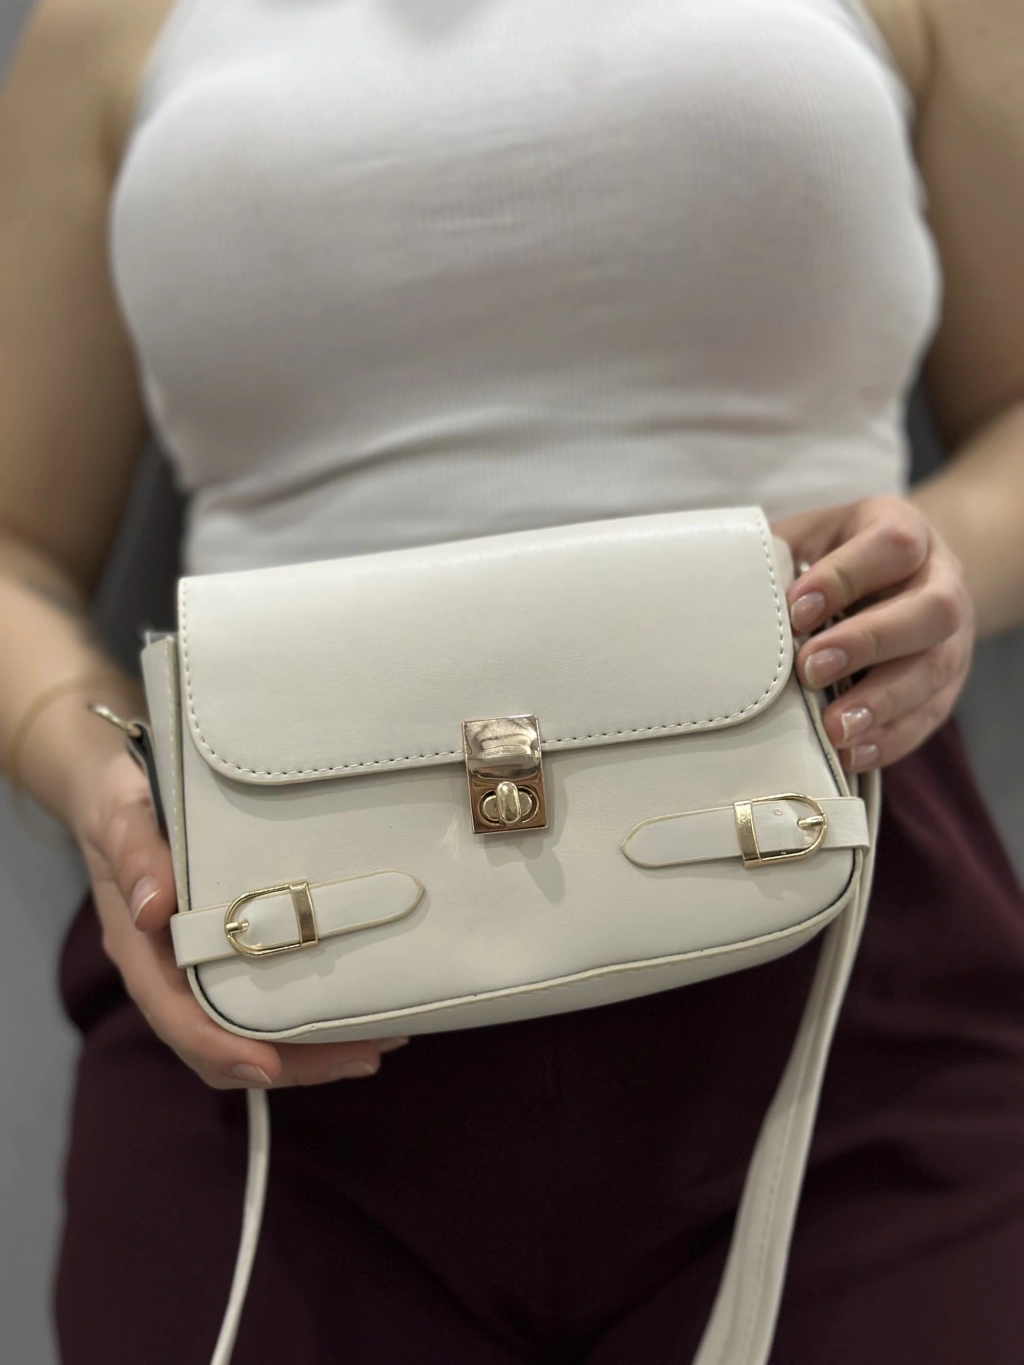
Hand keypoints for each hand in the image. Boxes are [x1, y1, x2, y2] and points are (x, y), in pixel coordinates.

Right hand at [70, 749, 406, 1088]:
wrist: (117, 794)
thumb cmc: (120, 803)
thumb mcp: (121, 815)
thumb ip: (134, 853)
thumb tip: (152, 906)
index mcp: (143, 952)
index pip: (177, 1017)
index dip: (220, 1047)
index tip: (268, 1066)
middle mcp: (172, 972)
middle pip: (225, 1044)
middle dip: (292, 1063)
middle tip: (363, 1057)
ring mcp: (202, 968)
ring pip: (252, 1032)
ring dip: (313, 1048)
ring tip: (379, 1042)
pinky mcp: (231, 952)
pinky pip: (266, 1000)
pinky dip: (312, 1015)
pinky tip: (361, 1005)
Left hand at [772, 496, 973, 771]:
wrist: (894, 578)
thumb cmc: (832, 559)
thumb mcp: (807, 539)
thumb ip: (778, 558)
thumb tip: (726, 589)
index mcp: (903, 531)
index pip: (892, 545)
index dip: (845, 577)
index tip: (796, 611)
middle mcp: (941, 581)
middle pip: (931, 611)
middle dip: (869, 642)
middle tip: (811, 670)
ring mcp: (953, 637)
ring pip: (936, 670)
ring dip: (882, 703)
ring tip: (834, 729)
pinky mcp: (946, 687)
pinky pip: (929, 716)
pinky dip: (890, 738)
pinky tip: (853, 752)